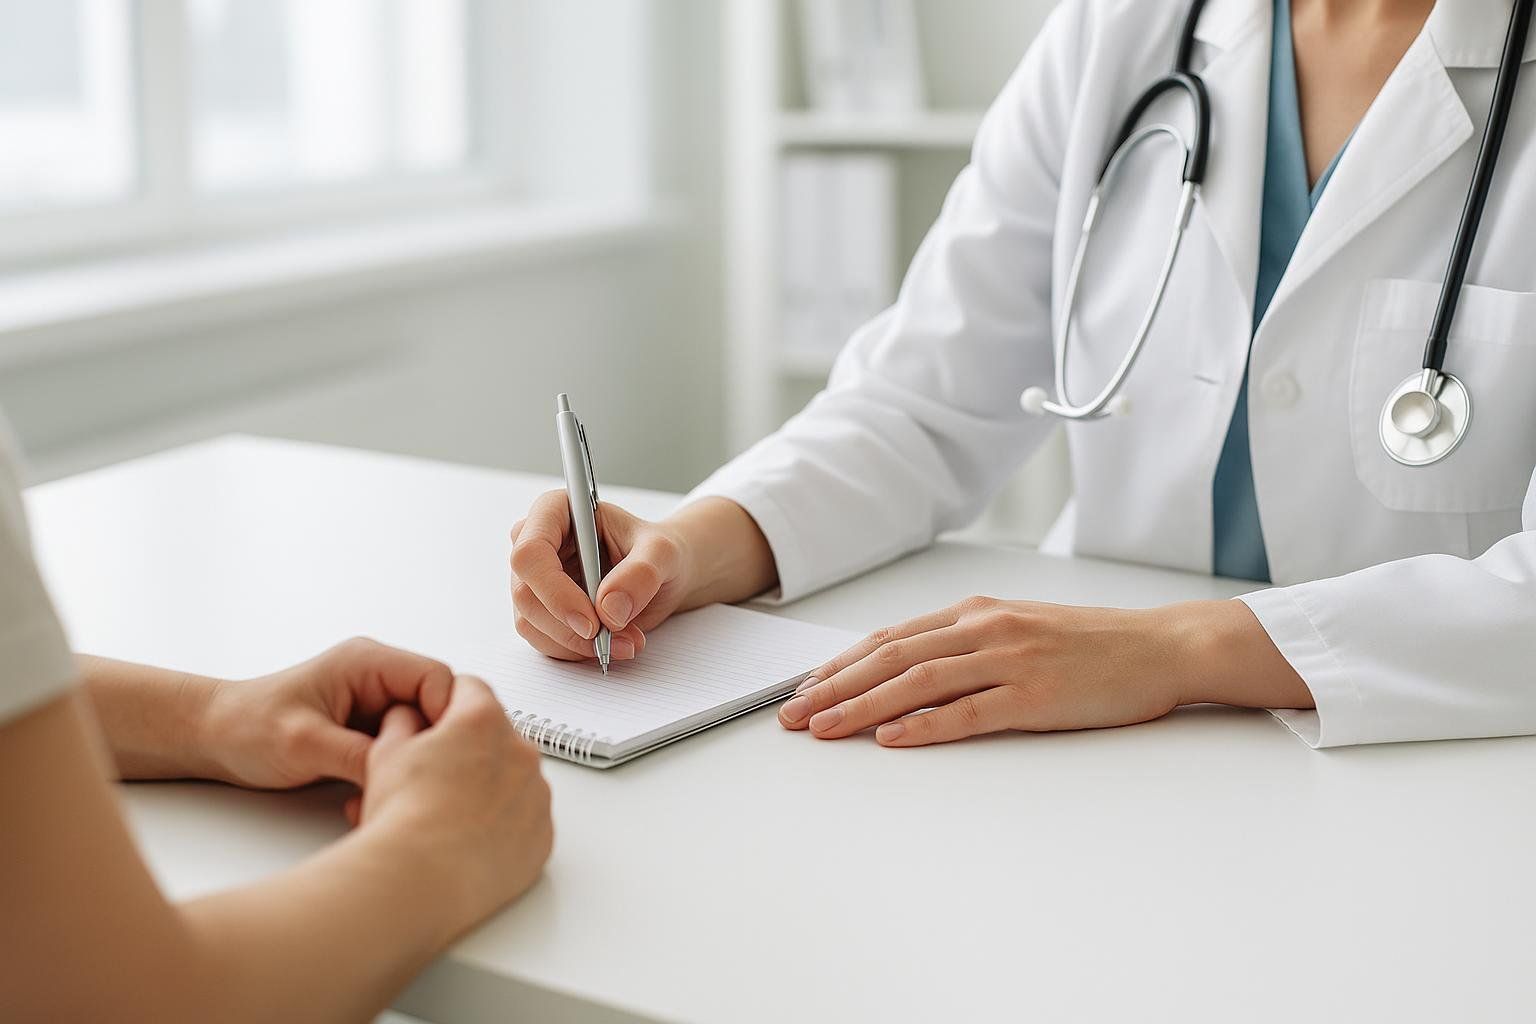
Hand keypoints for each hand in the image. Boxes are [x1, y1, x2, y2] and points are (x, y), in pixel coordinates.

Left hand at [199, 638, 455, 788]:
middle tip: (416, 777)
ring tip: (392, 786)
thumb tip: (408, 770)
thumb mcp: (305, 745)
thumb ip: (360, 755)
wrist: (212, 738)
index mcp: (367, 662)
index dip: (445, 717)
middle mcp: (378, 677)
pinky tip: (377, 790)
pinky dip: (397, 770)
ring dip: (413, 760)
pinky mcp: (370, 728)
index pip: (438, 678)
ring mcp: (376, 702)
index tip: (434, 755)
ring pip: (424, 730)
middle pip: (438, 705)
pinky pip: (403, 746)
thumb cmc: (246, 728)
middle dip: (431, 743)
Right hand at [355, 675, 553, 929]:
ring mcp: (536, 796)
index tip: (431, 726)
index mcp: (483, 721)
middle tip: (432, 781)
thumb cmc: (402, 819)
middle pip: (495, 737)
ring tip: (448, 817)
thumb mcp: (386, 752)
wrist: (419, 881)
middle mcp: (521, 752)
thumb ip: (402, 721)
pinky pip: (526, 821)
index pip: (469, 691)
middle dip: (467, 752)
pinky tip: (470, 841)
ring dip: (488, 789)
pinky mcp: (542, 837)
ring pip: (514, 780)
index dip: (443, 707)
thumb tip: (410, 717)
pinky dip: (505, 827)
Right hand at [510, 491, 694, 661]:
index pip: (531, 552)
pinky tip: (611, 644)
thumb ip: (641, 574)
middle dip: (570, 627)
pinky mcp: (541, 609)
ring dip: (577, 644)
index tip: (592, 622)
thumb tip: (609, 609)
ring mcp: (535, 578)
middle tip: (615, 639)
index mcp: (556, 511)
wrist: (662, 574)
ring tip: (626, 641)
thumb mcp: (662, 553)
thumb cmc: (657, 551)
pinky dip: (577, 650)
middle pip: (525, 593)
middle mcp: (537, 542)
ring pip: (530, 622)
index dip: (555, 592)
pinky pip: (543, 639)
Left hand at [777, 597, 1311, 745]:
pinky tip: (891, 739)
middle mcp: (985, 629)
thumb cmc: (1092, 645)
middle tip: (793, 715)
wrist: (1161, 647)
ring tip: (824, 728)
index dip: (841, 664)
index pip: (891, 638)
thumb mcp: (1020, 629)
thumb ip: (967, 644)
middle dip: (835, 687)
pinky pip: (968, 712)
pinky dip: (924, 725)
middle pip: (891, 657)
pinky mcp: (1035, 696)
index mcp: (977, 612)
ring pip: (918, 681)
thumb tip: (908, 671)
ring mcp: (1009, 660)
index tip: (804, 688)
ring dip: (863, 706)